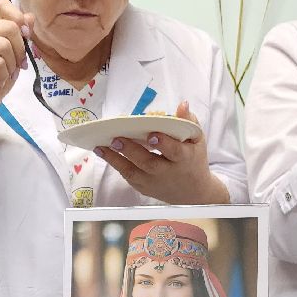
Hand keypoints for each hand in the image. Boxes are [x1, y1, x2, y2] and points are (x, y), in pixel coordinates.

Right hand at [0, 0, 34, 119]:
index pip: (2, 5)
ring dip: (11, 65)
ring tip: (4, 73)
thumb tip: (29, 17)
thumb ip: (23, 35)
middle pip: (11, 27)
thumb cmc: (1, 76)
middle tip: (14, 64)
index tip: (24, 35)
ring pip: (5, 46)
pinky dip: (3, 75)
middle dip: (19, 50)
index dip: (17, 16)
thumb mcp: (17, 54)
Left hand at [95, 101, 225, 204]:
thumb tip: (182, 104)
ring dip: (115, 159)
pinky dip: (116, 164)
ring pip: (133, 173)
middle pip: (149, 163)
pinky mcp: (143, 188)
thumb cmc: (193, 158)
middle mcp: (168, 173)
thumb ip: (188, 121)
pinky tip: (104, 152)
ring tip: (100, 147)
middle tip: (116, 139)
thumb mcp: (197, 139)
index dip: (163, 143)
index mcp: (184, 159)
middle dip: (132, 151)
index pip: (174, 151)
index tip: (152, 135)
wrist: (192, 191)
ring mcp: (154, 182)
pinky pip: (128, 176)